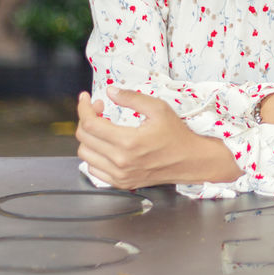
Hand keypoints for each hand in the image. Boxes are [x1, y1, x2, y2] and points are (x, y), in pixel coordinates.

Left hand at [75, 89, 235, 188]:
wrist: (190, 161)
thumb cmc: (176, 135)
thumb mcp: (158, 108)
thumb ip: (132, 97)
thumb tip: (110, 91)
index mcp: (128, 142)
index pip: (90, 124)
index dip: (84, 108)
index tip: (86, 99)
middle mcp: (121, 161)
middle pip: (84, 138)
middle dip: (87, 118)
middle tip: (99, 109)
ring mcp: (120, 175)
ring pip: (85, 154)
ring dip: (88, 137)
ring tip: (102, 127)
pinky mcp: (121, 183)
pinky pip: (94, 170)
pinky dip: (94, 155)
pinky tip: (105, 145)